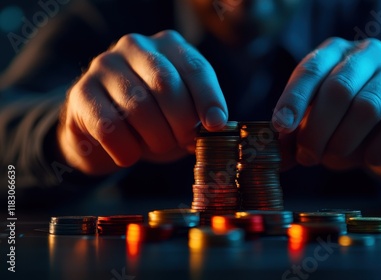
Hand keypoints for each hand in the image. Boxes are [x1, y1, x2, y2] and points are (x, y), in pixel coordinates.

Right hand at [58, 30, 227, 174]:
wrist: (105, 130)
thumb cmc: (155, 119)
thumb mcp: (182, 113)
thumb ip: (198, 117)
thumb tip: (212, 128)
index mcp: (169, 46)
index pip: (195, 67)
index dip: (208, 98)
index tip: (215, 125)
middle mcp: (135, 47)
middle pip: (165, 84)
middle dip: (181, 122)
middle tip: (184, 142)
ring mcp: (104, 66)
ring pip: (138, 107)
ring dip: (156, 138)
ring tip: (158, 146)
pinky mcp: (81, 93)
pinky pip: (109, 127)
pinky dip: (126, 150)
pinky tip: (130, 155)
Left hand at [272, 37, 380, 180]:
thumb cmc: (351, 129)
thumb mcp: (319, 128)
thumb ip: (296, 138)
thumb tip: (275, 157)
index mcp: (337, 53)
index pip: (311, 69)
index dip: (293, 100)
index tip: (281, 128)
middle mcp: (370, 54)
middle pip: (338, 89)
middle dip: (317, 130)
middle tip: (308, 157)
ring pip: (367, 108)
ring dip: (344, 143)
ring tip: (335, 158)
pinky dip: (377, 151)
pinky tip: (370, 159)